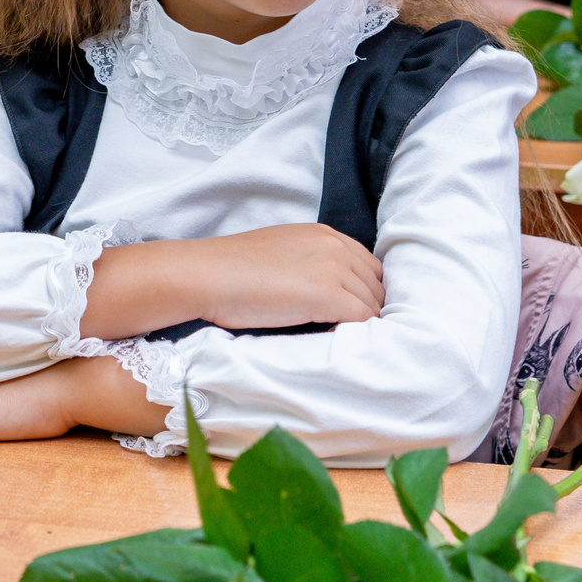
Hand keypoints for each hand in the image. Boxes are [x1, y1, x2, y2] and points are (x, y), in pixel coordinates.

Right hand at [81, 226, 384, 338]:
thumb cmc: (229, 270)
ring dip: (365, 327)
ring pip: (373, 305)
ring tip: (351, 347)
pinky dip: (358, 335)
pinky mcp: (327, 294)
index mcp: (324, 234)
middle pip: (377, 286)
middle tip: (356, 338)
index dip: (365, 294)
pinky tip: (343, 347)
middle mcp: (335, 245)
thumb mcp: (279, 255)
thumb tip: (323, 296)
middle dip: (370, 311)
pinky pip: (363, 320)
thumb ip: (309, 265)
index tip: (355, 318)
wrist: (204, 274)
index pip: (368, 266)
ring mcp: (333, 269)